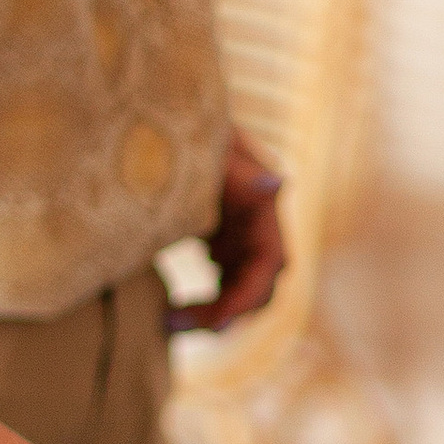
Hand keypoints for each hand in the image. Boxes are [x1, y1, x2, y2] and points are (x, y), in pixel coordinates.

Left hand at [168, 128, 285, 332]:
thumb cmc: (187, 132)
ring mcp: (239, 236)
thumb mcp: (210, 148)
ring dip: (212, 313)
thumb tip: (277, 183)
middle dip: (224, 313)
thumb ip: (240, 168)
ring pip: (239, 290)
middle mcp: (257, 227)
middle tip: (172, 323)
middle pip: (258, 287)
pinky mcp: (219, 241)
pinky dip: (204, 301)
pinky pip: (221, 283)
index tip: (216, 322)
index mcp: (261, 206)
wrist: (166, 121)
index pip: (270, 263)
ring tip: (167, 321)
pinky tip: (168, 309)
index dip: (248, 296)